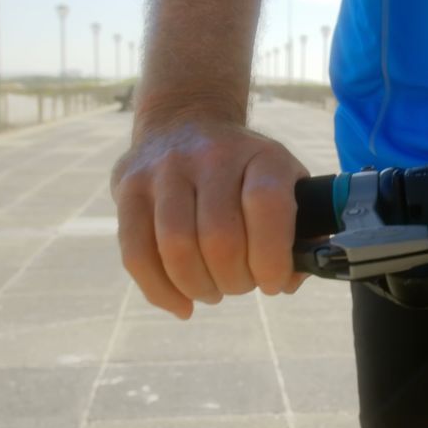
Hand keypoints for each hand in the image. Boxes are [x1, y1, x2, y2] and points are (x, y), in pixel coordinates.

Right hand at [112, 119, 309, 318]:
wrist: (185, 122)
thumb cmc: (245, 173)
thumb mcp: (285, 184)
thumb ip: (300, 234)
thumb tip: (289, 280)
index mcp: (262, 156)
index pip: (266, 204)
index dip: (272, 256)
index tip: (274, 281)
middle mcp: (211, 155)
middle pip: (218, 236)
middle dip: (234, 280)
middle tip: (241, 284)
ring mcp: (164, 169)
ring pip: (175, 246)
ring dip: (198, 286)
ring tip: (212, 290)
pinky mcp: (128, 188)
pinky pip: (136, 253)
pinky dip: (160, 290)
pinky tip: (180, 304)